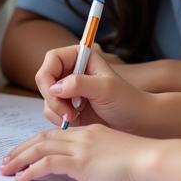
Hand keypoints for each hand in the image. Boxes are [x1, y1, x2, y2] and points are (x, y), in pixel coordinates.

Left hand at [0, 125, 154, 180]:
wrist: (151, 158)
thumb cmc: (139, 160)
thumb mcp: (112, 153)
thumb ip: (95, 157)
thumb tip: (83, 170)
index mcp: (87, 132)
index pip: (54, 135)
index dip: (35, 144)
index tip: (22, 153)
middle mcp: (80, 136)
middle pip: (41, 139)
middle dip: (20, 150)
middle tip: (5, 162)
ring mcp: (80, 147)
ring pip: (40, 148)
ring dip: (20, 159)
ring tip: (6, 170)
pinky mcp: (81, 162)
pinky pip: (48, 164)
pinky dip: (32, 169)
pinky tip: (23, 178)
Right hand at [35, 45, 154, 131]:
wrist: (136, 123)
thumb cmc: (127, 101)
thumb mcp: (105, 89)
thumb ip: (79, 83)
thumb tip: (55, 87)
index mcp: (81, 57)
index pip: (52, 59)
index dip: (48, 76)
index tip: (56, 94)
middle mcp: (72, 70)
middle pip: (45, 79)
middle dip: (52, 98)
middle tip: (68, 112)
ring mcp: (69, 90)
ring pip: (46, 97)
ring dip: (57, 110)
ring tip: (76, 116)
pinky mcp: (68, 107)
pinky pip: (51, 111)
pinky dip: (58, 118)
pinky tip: (76, 121)